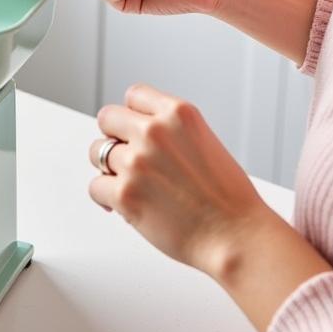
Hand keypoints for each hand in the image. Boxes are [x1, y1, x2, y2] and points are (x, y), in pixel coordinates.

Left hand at [88, 83, 267, 274]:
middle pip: (107, 118)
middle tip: (128, 158)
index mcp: (178, 113)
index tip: (137, 130)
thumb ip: (170, 130)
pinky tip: (125, 206)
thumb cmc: (226, 198)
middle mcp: (155, 131)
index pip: (134, 94)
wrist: (237, 237)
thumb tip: (134, 130)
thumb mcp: (204, 141)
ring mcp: (137, 161)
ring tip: (131, 184)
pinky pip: (95, 186)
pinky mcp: (125, 193)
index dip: (134, 115)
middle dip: (115, 137)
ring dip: (109, 169)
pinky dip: (107, 198)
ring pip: (97, 152)